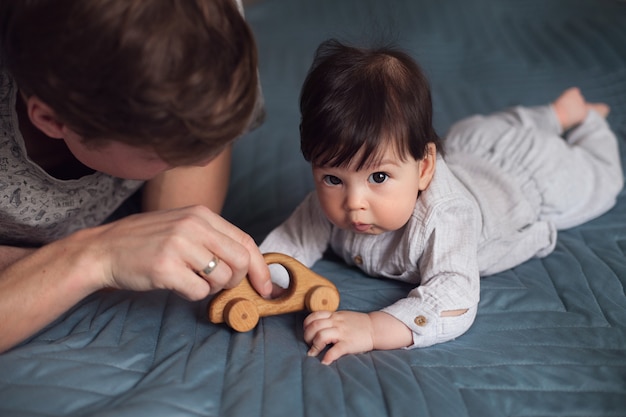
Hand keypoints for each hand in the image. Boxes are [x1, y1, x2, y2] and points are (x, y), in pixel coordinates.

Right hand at [88, 205, 271, 298]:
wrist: (104, 250)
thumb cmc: (146, 241)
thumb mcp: (182, 226)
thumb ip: (213, 238)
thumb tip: (248, 263)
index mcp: (201, 214)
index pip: (245, 240)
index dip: (260, 266)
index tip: (266, 286)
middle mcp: (193, 225)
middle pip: (240, 261)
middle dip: (237, 280)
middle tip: (219, 285)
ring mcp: (179, 246)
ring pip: (222, 278)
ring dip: (212, 288)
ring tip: (192, 280)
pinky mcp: (166, 268)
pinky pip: (199, 292)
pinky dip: (192, 295)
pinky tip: (177, 285)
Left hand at [303, 310, 412, 363]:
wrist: (376, 328)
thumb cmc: (358, 324)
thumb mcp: (343, 316)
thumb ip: (331, 319)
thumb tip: (316, 325)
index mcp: (334, 316)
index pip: (314, 316)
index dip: (306, 325)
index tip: (307, 332)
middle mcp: (336, 323)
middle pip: (314, 326)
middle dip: (307, 336)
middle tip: (309, 344)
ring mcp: (342, 333)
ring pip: (321, 336)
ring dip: (314, 346)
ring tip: (313, 353)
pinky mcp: (348, 344)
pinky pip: (335, 350)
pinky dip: (328, 357)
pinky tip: (324, 362)